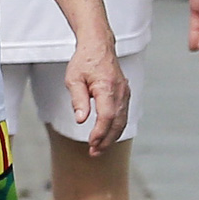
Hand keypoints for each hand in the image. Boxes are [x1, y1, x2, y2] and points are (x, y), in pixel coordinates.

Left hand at [63, 39, 131, 155]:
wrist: (98, 46)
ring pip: (122, 121)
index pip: (107, 116)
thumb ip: (78, 100)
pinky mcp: (124, 94)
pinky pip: (123, 115)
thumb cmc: (84, 61)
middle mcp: (120, 92)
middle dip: (106, 140)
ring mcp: (125, 93)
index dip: (100, 132)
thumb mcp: (74, 79)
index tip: (91, 143)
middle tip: (94, 152)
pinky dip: (116, 127)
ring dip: (111, 137)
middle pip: (117, 123)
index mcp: (107, 87)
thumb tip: (81, 120)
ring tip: (98, 148)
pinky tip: (106, 135)